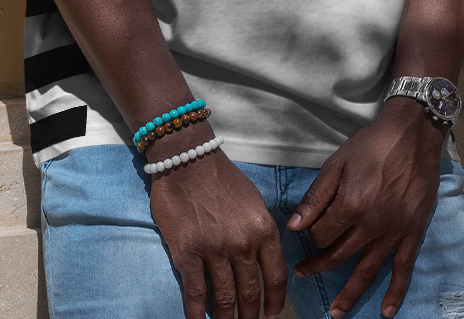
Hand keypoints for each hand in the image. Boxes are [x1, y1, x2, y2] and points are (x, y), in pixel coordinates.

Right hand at [149, 143, 287, 318]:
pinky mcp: (188, 253)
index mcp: (263, 229)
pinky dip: (197, 315)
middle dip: (252, 316)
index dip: (275, 303)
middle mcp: (243, 243)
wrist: (188, 159)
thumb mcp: (253, 200)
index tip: (272, 317)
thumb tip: (266, 259)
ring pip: (224, 299)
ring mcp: (215, 250)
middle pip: (251, 292)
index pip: (276, 276)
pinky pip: (195, 294)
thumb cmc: (221, 178)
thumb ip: (261, 230)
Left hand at [286, 98, 446, 317]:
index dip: (310, 235)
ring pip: (367, 271)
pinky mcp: (412, 232)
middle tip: (302, 274)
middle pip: (339, 255)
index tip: (306, 231)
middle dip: (317, 266)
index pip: (322, 235)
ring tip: (336, 313)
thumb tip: (294, 226)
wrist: (411, 135)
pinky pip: (403, 269)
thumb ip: (316, 197)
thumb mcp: (337, 163)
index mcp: (350, 206)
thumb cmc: (371, 145)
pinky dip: (395, 293)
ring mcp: (394, 232)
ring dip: (350, 294)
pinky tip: (385, 312)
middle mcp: (372, 225)